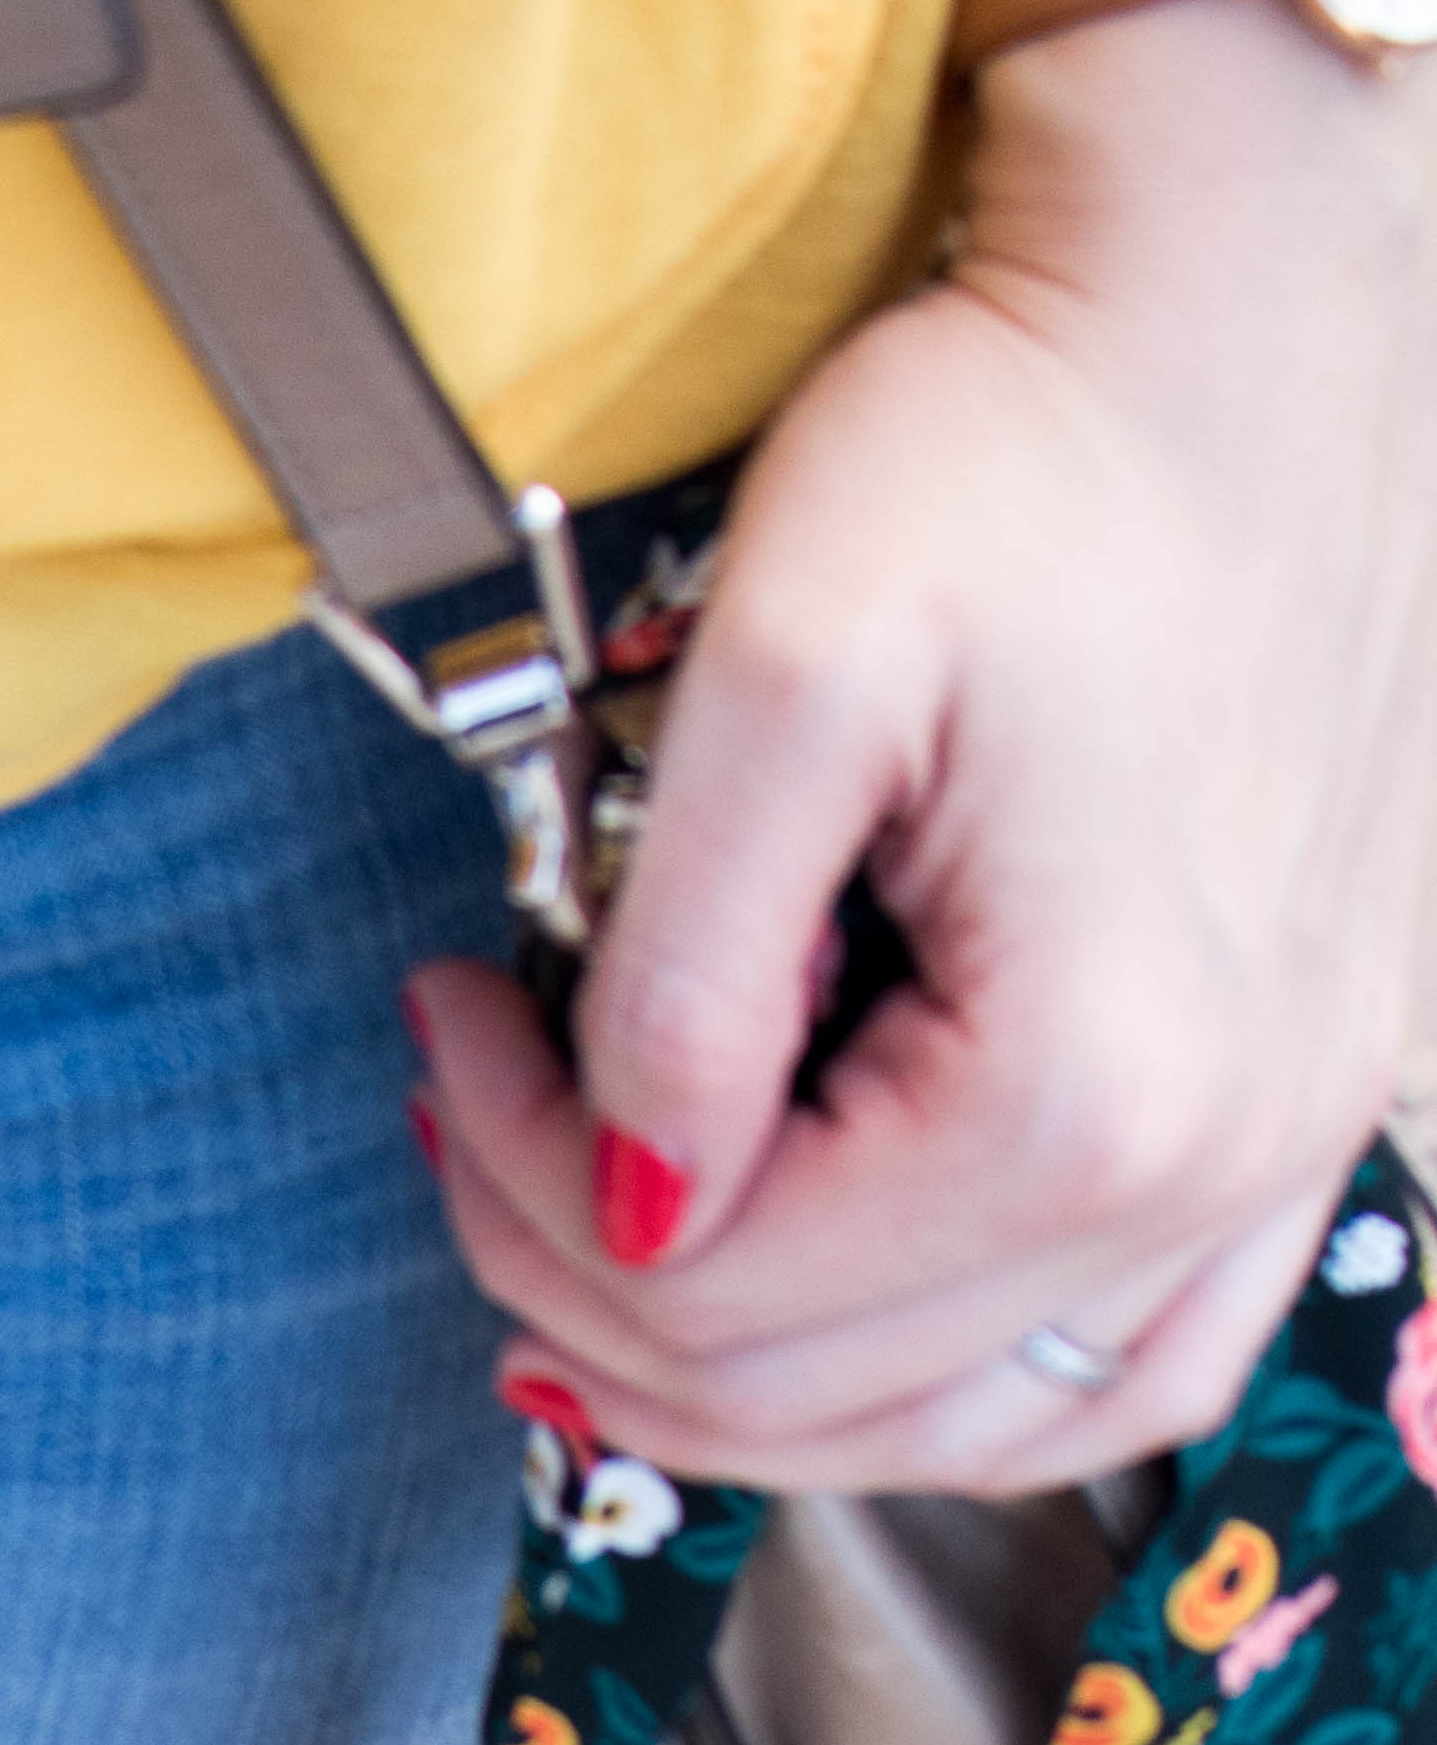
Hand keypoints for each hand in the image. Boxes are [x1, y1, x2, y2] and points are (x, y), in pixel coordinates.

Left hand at [413, 0, 1436, 1499]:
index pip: (706, 1292)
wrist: (1250, 308)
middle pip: (806, 1392)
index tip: (446, 1020)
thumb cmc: (1034, 442)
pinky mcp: (1297, 1117)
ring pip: (950, 1435)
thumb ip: (687, 977)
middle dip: (581, 1278)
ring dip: (734, 1380)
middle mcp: (1212, 1168)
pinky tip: (811, 1319)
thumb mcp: (793, 670)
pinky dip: (925, 1389)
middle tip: (472, 1114)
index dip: (518, 1190)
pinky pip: (1111, 1375)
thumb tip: (623, 1199)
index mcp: (1086, 1089)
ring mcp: (1279, 1158)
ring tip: (586, 1235)